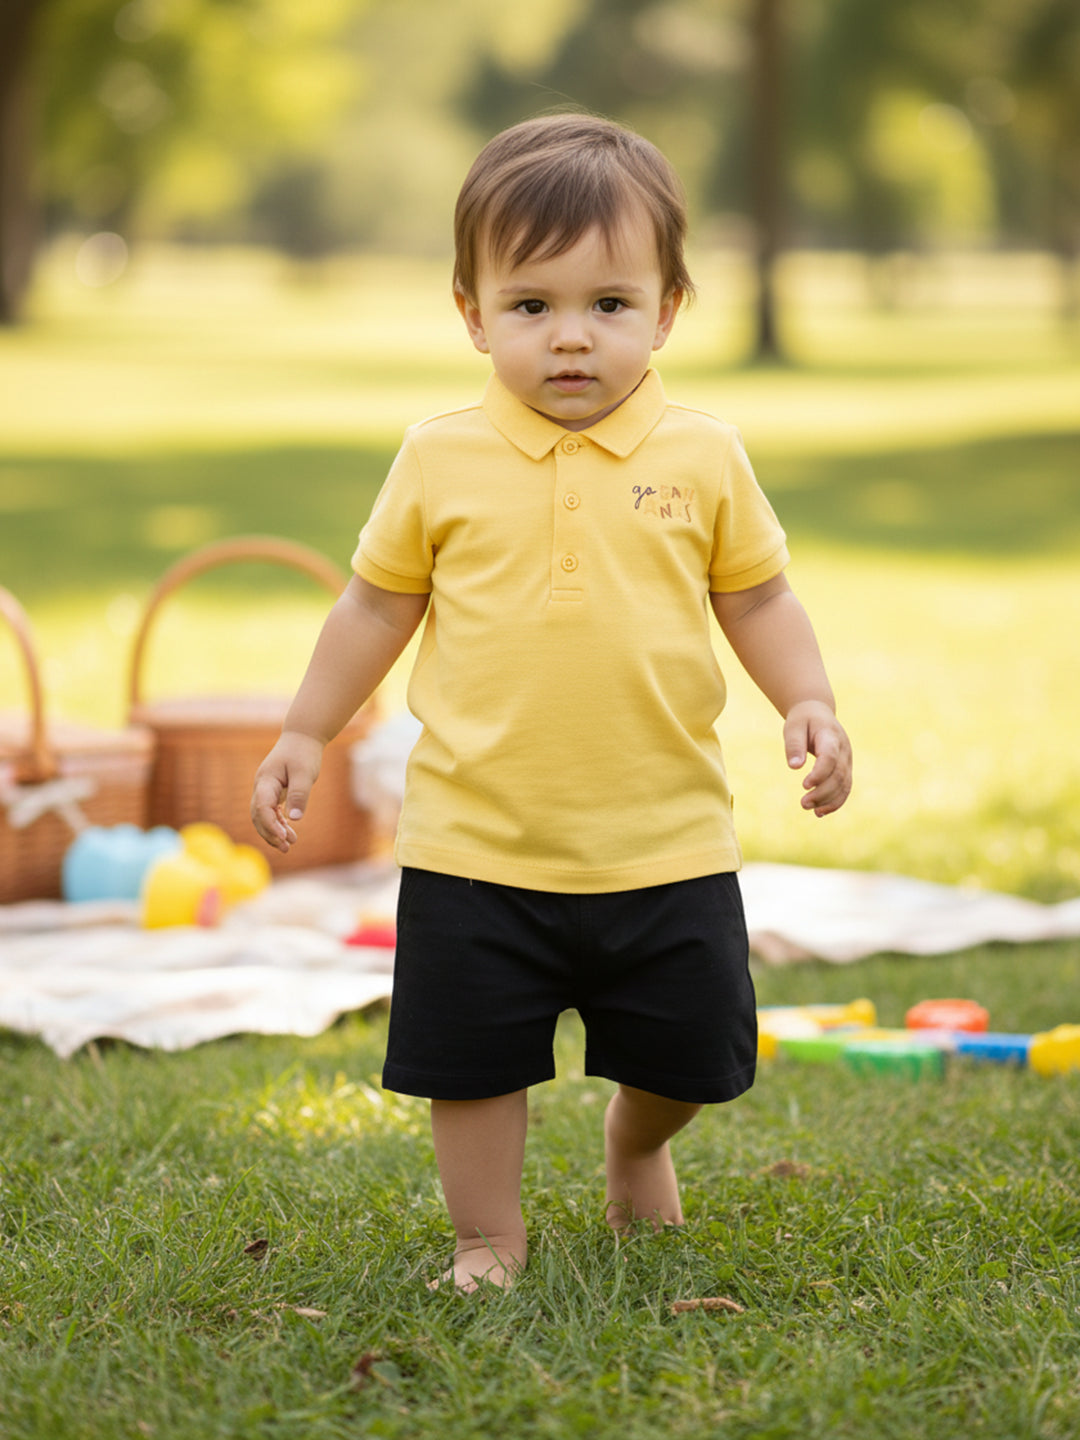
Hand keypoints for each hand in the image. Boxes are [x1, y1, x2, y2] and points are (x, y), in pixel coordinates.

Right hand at [250, 730, 325, 852]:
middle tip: (286, 847)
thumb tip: (294, 818)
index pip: (262, 807)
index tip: (283, 837)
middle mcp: (262, 786)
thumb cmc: (303, 753)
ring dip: (274, 831)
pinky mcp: (274, 791)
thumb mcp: (304, 773)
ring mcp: (266, 789)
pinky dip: (279, 823)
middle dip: (270, 833)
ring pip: (264, 816)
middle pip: (258, 815)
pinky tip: (289, 832)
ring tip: (289, 846)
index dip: (270, 824)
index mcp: (265, 781)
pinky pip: (272, 811)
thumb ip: (299, 794)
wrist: (303, 737)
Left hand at [783, 701, 851, 816]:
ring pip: (844, 784)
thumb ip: (794, 745)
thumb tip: (794, 767)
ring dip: (829, 800)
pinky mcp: (845, 769)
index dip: (820, 773)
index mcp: (830, 736)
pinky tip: (820, 812)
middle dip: (822, 792)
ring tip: (811, 810)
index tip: (804, 785)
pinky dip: (835, 802)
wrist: (817, 713)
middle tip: (803, 803)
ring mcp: (847, 760)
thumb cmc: (803, 720)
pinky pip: (845, 788)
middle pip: (838, 775)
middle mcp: (843, 749)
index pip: (830, 757)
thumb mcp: (793, 726)